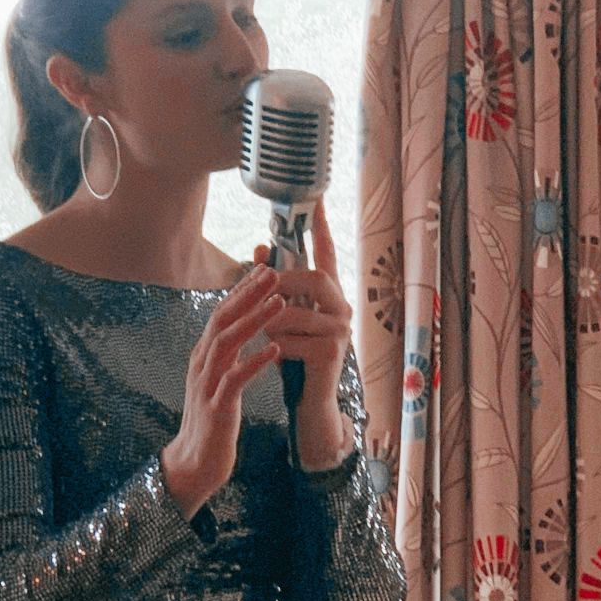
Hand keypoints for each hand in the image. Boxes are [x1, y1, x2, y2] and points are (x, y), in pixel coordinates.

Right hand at [161, 264, 282, 519]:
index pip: (222, 313)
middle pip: (222, 319)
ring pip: (228, 342)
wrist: (194, 464)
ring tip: (280, 302)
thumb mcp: (218, 382)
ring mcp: (207, 384)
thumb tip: (243, 332)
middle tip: (274, 271)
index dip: (242, 289)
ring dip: (255, 319)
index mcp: (203, 356)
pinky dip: (254, 361)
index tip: (265, 268)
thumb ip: (227, 357)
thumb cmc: (211, 423)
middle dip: (248, 293)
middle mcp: (202, 364)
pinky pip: (235, 379)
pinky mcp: (216, 407)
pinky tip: (275, 349)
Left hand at [255, 199, 353, 469]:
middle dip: (284, 282)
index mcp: (331, 295)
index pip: (327, 253)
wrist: (310, 402)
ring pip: (295, 312)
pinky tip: (271, 357)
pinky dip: (273, 347)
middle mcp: (342, 309)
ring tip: (262, 334)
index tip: (315, 199)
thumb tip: (258, 248)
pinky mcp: (330, 354)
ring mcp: (340, 331)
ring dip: (270, 322)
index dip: (321, 227)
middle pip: (315, 278)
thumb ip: (273, 287)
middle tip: (262, 286)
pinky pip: (289, 339)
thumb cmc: (295, 356)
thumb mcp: (283, 317)